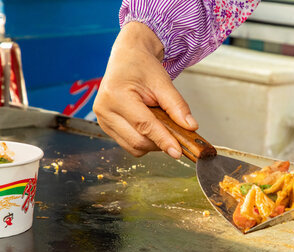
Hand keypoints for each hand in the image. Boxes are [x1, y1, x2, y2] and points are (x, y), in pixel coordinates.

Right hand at [93, 22, 197, 157]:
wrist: (127, 58)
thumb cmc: (142, 67)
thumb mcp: (163, 83)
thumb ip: (178, 106)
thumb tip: (191, 127)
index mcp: (116, 96)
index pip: (144, 126)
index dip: (163, 140)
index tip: (178, 152)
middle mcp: (104, 110)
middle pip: (138, 141)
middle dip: (160, 142)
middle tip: (176, 131)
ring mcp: (102, 120)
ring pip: (134, 147)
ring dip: (152, 142)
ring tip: (158, 121)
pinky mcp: (105, 127)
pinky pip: (129, 144)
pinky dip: (144, 140)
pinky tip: (148, 124)